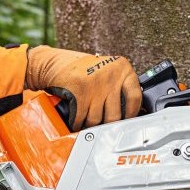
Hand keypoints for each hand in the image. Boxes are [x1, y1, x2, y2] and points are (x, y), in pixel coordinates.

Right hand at [25, 45, 141, 130]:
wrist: (54, 62)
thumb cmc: (82, 69)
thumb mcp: (107, 70)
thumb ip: (119, 85)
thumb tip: (130, 112)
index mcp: (122, 68)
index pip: (135, 97)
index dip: (132, 113)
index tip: (127, 120)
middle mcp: (111, 75)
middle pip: (115, 115)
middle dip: (107, 125)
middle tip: (104, 127)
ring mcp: (96, 85)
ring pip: (97, 119)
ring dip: (91, 126)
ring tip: (89, 125)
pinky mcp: (80, 93)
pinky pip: (82, 119)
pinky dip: (78, 125)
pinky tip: (77, 123)